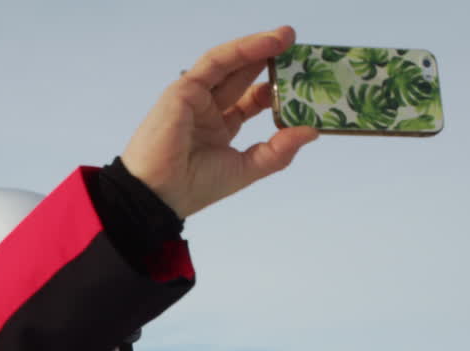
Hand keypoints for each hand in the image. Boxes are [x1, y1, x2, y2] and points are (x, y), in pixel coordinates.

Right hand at [120, 26, 319, 218]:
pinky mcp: (184, 89)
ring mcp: (195, 97)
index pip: (252, 101)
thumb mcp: (247, 168)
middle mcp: (207, 110)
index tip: (302, 82)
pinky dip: (241, 49)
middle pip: (243, 77)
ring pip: (230, 64)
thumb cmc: (193, 187)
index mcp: (219, 129)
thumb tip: (311, 131)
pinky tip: (266, 44)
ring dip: (258, 47)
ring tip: (286, 37)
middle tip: (298, 48)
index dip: (275, 89)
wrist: (159, 194)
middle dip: (270, 61)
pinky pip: (216, 62)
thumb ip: (278, 150)